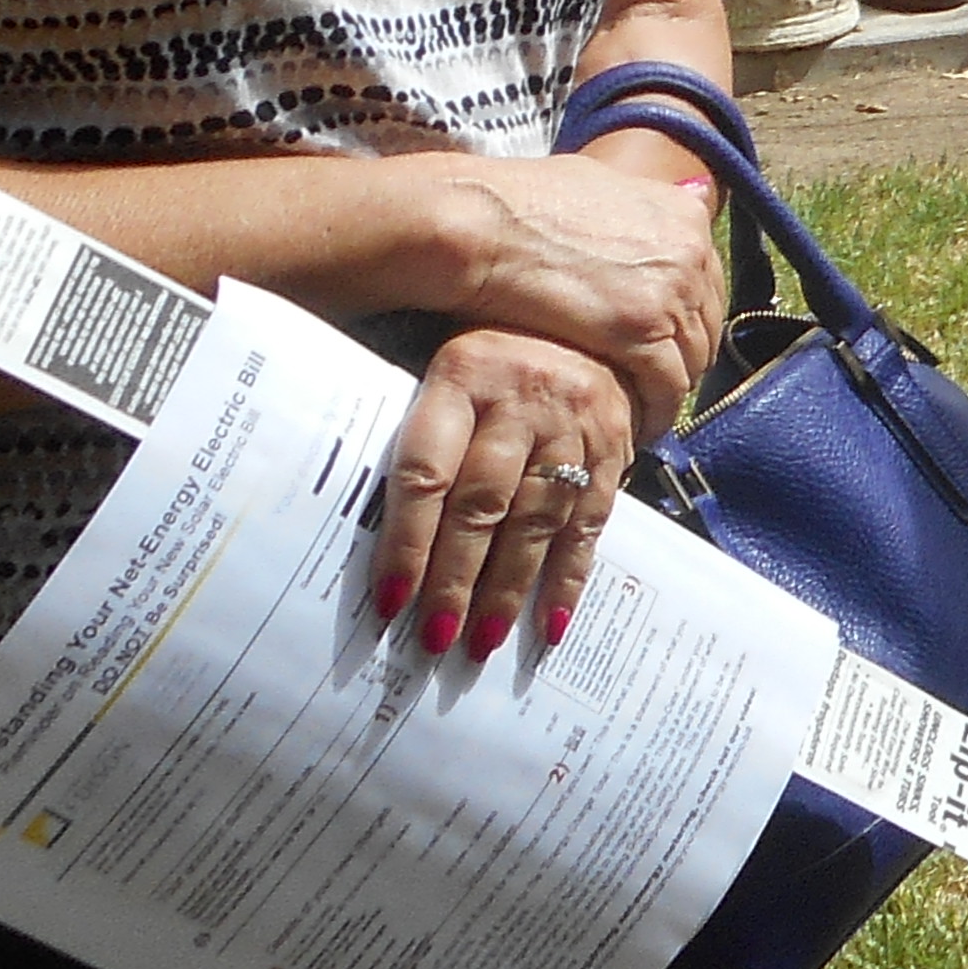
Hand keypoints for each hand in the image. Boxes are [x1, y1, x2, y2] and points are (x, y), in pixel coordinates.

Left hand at [371, 327, 637, 658]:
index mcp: (463, 373)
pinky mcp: (612, 450)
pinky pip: (589, 523)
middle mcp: (521, 398)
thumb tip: (355, 525)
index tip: (390, 599)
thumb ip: (414, 434)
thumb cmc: (492, 360)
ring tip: (482, 642)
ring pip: (535, 520)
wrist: (588, 326)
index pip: (427, 471)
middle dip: (456, 577)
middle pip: (483, 503)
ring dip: (508, 588)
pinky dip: (568, 578)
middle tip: (435, 636)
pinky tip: (549, 623)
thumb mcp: (443, 370)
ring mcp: (573, 425)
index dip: (407, 541)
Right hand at [424, 155, 722, 413]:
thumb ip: (643, 202)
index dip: (685, 318)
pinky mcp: (644, 333)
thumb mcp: (598, 184)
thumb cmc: (520, 204)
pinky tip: (634, 426)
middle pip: (705, 323)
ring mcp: (671, 293)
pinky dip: (655, 411)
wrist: (483, 226)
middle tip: (654, 383)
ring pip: (691, 360)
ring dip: (668, 389)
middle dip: (682, 355)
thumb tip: (673, 203)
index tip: (664, 342)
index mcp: (682, 215)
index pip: (707, 282)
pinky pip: (667, 387)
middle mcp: (689, 252)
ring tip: (642, 410)